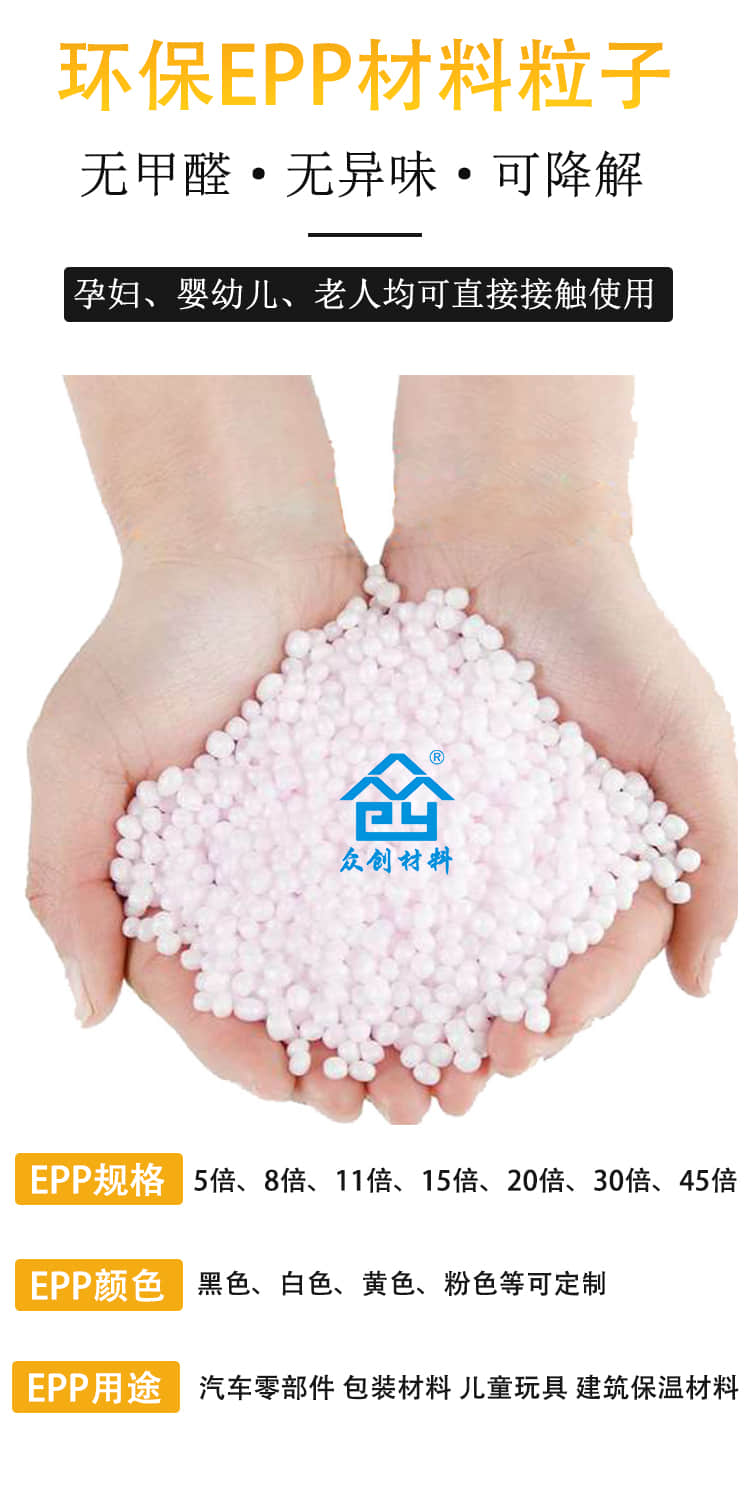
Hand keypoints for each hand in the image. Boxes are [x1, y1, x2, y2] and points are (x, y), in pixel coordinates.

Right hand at [27, 376, 491, 1124]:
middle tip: (399, 1104)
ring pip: (359, 956)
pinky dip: (440, 935)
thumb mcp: (77, 757)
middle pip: (292, 996)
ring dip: (402, 1018)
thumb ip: (65, 883)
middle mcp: (240, 878)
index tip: (305, 1095)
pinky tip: (484, 970)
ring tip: (456, 1061)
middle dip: (342, 1061)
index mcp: (161, 885)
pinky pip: (406, 881)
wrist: (244, 539)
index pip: (202, 999)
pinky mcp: (369, 800)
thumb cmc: (147, 640)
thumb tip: (84, 1014)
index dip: (249, 1057)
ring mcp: (309, 843)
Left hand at [386, 378, 736, 1082]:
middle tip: (444, 1079)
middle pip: (511, 966)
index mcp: (612, 853)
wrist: (510, 527)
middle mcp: (536, 853)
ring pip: (438, 937)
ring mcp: (464, 825)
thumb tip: (700, 989)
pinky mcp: (401, 791)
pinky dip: (358, 926)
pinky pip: (381, 870)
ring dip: (415, 1005)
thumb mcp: (691, 740)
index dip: (568, 1011)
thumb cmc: (617, 627)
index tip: (527, 1046)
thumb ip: (716, 860)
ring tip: (381, 1053)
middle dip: (483, 1030)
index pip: (597, 957)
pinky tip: (327, 970)